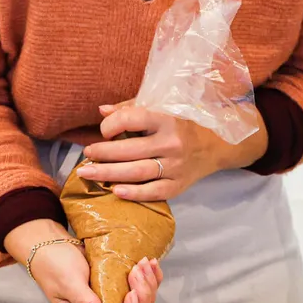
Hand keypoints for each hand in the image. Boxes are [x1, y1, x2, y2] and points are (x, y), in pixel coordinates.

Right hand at [6, 219, 163, 302]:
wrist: (52, 248)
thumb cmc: (54, 266)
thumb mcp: (68, 282)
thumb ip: (83, 300)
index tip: (131, 293)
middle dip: (143, 297)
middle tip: (136, 271)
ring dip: (148, 285)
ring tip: (143, 263)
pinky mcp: (119, 290)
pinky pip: (142, 291)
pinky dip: (151, 278)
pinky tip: (151, 263)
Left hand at [76, 99, 268, 200]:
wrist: (216, 145)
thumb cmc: (182, 124)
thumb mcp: (161, 109)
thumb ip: (131, 109)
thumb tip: (101, 111)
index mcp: (167, 118)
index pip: (132, 119)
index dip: (111, 124)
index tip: (104, 130)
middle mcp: (172, 142)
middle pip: (130, 150)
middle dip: (103, 153)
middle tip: (86, 156)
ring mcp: (176, 166)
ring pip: (137, 172)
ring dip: (108, 174)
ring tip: (87, 173)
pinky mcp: (179, 185)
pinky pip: (153, 192)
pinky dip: (133, 193)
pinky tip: (115, 191)